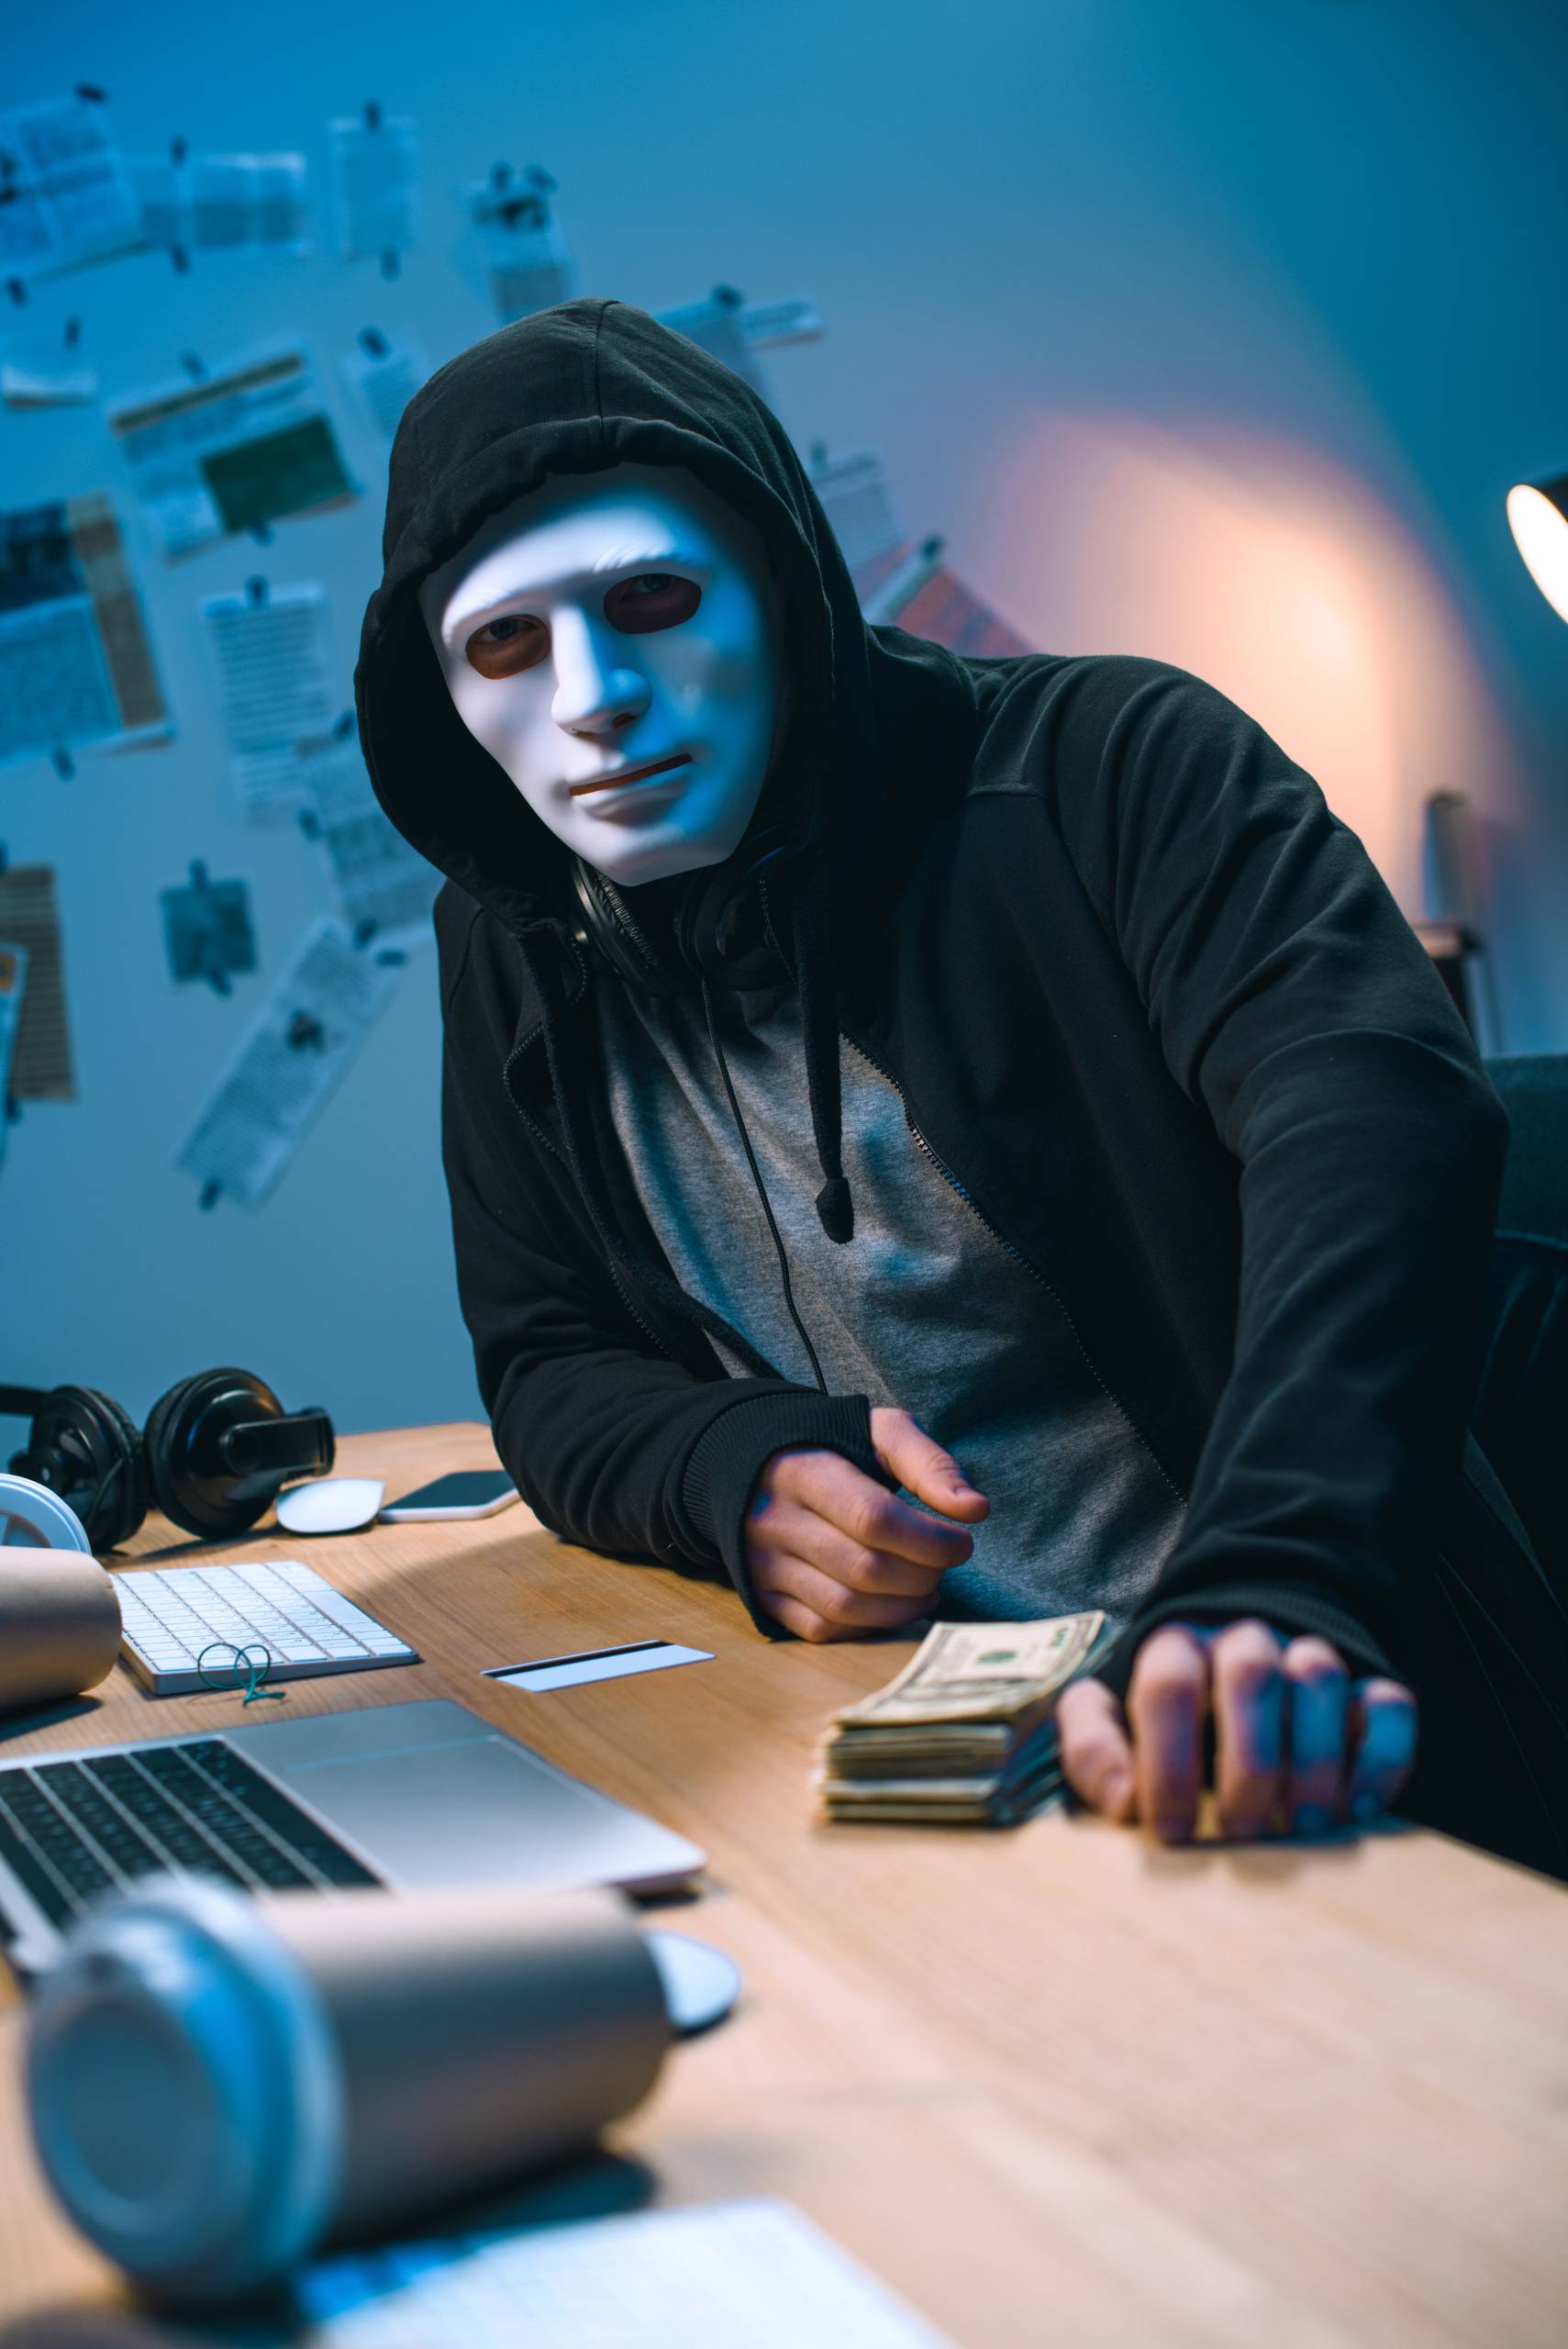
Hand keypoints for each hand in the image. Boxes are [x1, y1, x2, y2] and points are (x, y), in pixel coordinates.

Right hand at [747, 1406, 989, 1642]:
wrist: (757, 1464)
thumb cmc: (833, 1447)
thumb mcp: (879, 1432)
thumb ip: (929, 1464)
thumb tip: (975, 1508)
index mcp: (804, 1471)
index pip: (872, 1518)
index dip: (928, 1540)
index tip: (962, 1543)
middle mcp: (775, 1520)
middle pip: (863, 1568)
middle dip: (921, 1575)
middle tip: (943, 1565)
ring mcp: (763, 1563)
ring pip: (843, 1606)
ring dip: (901, 1608)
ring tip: (927, 1589)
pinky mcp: (762, 1594)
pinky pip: (820, 1628)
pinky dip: (866, 1627)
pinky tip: (890, 1606)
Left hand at [1054, 1616, 1417, 1843]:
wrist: (1235, 1655)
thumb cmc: (1169, 1712)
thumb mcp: (1113, 1718)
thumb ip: (1093, 1748)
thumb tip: (1120, 1801)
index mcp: (1176, 1646)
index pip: (1168, 1685)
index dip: (1167, 1761)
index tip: (1170, 1830)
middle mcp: (1244, 1642)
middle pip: (1249, 1675)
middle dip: (1247, 1761)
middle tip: (1242, 1830)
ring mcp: (1308, 1656)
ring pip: (1319, 1679)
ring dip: (1314, 1757)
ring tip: (1303, 1824)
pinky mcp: (1366, 1683)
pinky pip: (1387, 1704)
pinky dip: (1381, 1756)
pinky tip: (1359, 1807)